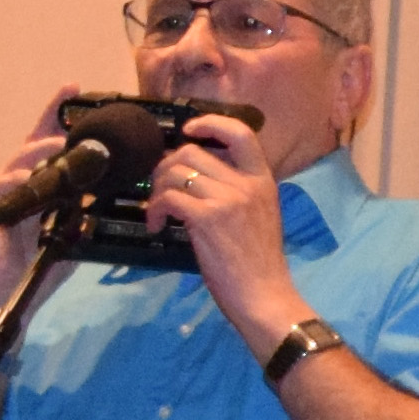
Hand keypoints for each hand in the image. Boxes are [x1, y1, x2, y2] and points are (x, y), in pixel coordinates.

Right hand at [0, 90, 80, 327]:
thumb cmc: (31, 270)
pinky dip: (18, 181)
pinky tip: (32, 178)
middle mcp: (15, 184)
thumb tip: (107, 201)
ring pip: (19, 161)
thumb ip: (82, 218)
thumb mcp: (67, 240)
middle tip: (70, 98)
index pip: (48, 147)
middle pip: (33, 144)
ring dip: (41, 151)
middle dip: (50, 120)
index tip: (73, 90)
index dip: (58, 118)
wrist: (1, 298)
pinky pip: (0, 186)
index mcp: (36, 189)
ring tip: (61, 145)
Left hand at [151, 106, 301, 335]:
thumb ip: (237, 190)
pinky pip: (168, 198)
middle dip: (166, 166)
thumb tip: (198, 173)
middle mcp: (246, 183)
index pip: (241, 133)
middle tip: (161, 189)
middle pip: (192, 151)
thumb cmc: (259, 263)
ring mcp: (227, 199)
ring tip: (157, 212)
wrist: (264, 295)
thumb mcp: (259, 215)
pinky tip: (157, 226)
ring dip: (157, 190)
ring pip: (175, 172)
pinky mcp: (207, 219)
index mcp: (262, 180)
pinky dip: (154, 209)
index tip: (189, 130)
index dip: (210, 123)